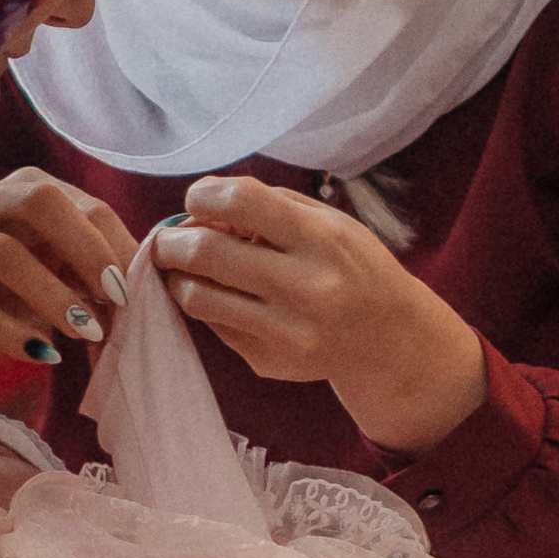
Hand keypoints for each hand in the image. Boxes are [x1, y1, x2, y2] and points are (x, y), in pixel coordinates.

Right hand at [0, 176, 138, 389]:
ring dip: (53, 295)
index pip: (83, 203)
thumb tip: (147, 284)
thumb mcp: (60, 269)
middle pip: (41, 203)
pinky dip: (14, 334)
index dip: (115, 244)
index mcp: (29, 187)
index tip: (135, 288)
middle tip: (116, 298)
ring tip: (85, 331)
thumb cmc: (18, 287)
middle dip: (86, 250)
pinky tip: (44, 354)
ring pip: (5, 254)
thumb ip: (96, 270)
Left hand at [154, 177, 487, 453]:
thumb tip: (201, 210)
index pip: (239, 201)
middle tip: (169, 240)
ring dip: (178, 277)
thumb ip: (267, 206)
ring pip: (197, 298)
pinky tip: (224, 297)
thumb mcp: (328, 222)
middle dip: (171, 241)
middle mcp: (304, 287)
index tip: (198, 201)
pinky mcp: (269, 361)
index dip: (203, 195)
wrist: (389, 340)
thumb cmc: (353, 268)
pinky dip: (208, 306)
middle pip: (204, 253)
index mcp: (321, 240)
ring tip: (186, 269)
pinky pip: (215, 327)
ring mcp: (285, 332)